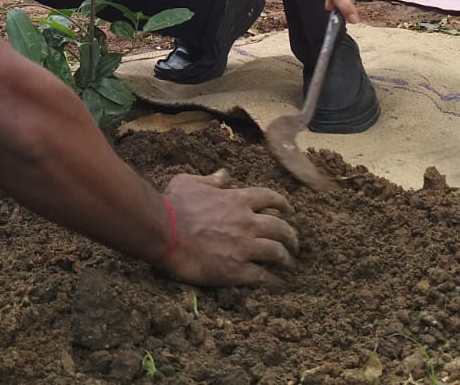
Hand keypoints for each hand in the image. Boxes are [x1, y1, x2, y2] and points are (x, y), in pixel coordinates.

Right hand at [156, 170, 297, 285]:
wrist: (164, 232)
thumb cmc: (174, 205)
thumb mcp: (190, 182)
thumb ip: (211, 179)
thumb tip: (224, 174)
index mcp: (237, 199)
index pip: (270, 198)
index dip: (283, 204)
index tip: (288, 210)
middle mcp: (247, 222)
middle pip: (281, 228)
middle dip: (291, 236)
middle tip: (294, 243)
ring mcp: (244, 246)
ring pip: (277, 252)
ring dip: (286, 258)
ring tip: (290, 264)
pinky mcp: (237, 269)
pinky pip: (263, 277)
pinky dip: (274, 281)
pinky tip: (278, 285)